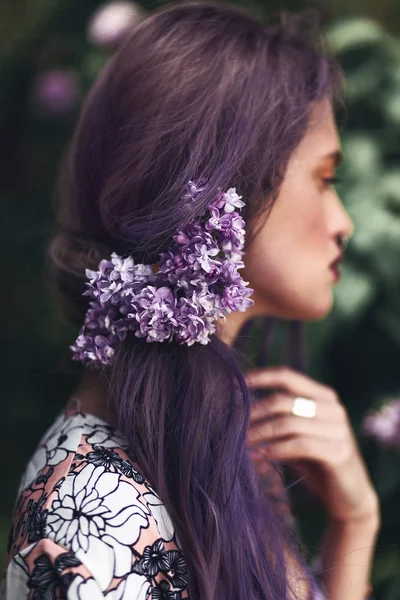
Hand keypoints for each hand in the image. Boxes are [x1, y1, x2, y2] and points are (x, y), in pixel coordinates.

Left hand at [245, 366, 379, 524]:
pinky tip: (261, 457)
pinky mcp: (340, 452)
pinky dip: (277, 449)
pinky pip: (301, 445)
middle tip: (232, 424)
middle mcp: (334, 408)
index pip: (288, 376)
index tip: (234, 382)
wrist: (349, 498)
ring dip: (260, 433)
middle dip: (254, 412)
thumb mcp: (296, 435)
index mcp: (324, 396)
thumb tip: (238, 408)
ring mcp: (339, 429)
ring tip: (241, 443)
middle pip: (284, 400)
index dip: (260, 376)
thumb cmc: (316, 463)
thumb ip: (278, 419)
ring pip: (289, 423)